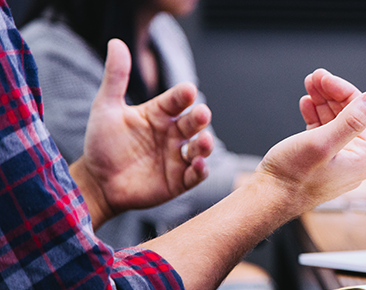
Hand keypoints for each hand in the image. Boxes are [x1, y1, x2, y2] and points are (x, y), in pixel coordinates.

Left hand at [70, 39, 213, 228]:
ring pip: (200, 147)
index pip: (177, 100)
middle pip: (193, 122)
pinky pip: (195, 174)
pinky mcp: (179, 180)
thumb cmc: (102, 143)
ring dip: (205, 144)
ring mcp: (177, 157)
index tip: (188, 90)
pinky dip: (200, 170)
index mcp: (159, 114)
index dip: (183, 95)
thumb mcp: (106, 108)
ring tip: (204, 141)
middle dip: (200, 118)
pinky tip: (198, 165)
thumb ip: (115, 77)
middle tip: (201, 114)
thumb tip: (116, 42)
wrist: (96, 182)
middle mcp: (173, 133)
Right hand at [254, 68, 365, 209]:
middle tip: (315, 77)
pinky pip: (324, 131)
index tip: (324, 78)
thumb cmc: (292, 177)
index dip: (344, 91)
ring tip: (309, 85)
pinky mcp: (321, 159)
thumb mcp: (322, 143)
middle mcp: (354, 160)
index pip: (363, 113)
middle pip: (350, 115)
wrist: (267, 198)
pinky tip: (306, 104)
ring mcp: (338, 160)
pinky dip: (316, 115)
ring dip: (323, 101)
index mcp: (363, 158)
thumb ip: (351, 121)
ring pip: (336, 120)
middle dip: (332, 93)